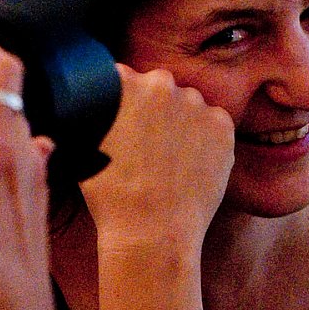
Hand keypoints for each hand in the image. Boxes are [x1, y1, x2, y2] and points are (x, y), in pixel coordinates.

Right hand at [78, 63, 234, 249]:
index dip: (125, 102)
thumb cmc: (111, 196)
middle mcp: (160, 83)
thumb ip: (97, 113)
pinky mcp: (222, 124)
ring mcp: (195, 102)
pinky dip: (207, 139)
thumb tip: (97, 105)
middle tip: (149, 145)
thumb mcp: (85, 145)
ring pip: (189, 105)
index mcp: (121, 82)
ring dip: (183, 122)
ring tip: (171, 160)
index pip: (124, 78)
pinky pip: (215, 123)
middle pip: (159, 88)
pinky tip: (192, 164)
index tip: (127, 123)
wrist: (152, 231)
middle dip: (155, 109)